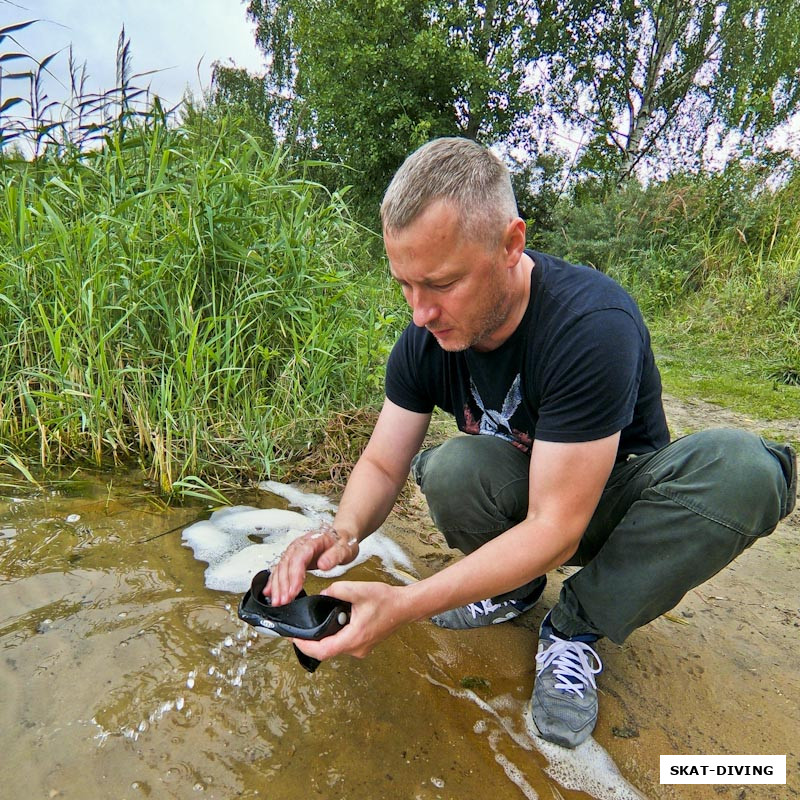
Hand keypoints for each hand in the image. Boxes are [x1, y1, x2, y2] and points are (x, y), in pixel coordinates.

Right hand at [265, 523, 359, 605]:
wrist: (341, 536)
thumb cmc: (343, 542)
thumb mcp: (345, 548)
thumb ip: (334, 555)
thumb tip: (323, 564)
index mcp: (311, 541)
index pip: (298, 558)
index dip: (294, 576)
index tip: (293, 591)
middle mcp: (299, 545)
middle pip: (286, 565)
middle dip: (282, 584)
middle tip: (283, 601)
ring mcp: (294, 552)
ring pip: (280, 568)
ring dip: (276, 586)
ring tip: (277, 601)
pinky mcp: (293, 559)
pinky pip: (280, 569)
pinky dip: (273, 581)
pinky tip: (269, 592)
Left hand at [292, 580, 410, 661]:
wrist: (405, 607)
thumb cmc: (386, 600)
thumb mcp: (359, 590)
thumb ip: (337, 590)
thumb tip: (323, 595)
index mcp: (354, 638)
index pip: (323, 650)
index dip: (305, 646)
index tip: (293, 638)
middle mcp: (356, 648)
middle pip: (326, 651)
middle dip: (310, 642)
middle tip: (298, 630)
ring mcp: (360, 648)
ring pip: (335, 647)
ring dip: (323, 637)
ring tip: (314, 623)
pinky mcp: (363, 644)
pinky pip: (343, 643)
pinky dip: (334, 635)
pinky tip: (333, 621)